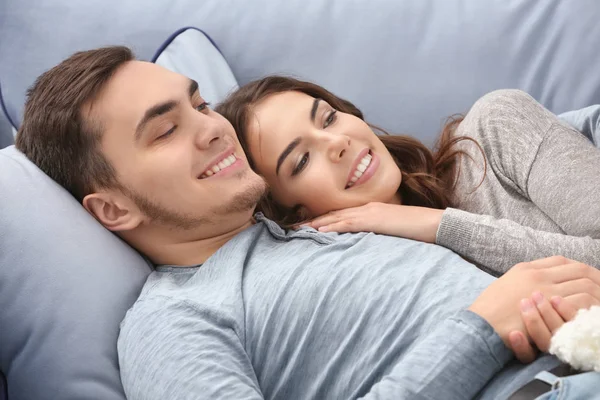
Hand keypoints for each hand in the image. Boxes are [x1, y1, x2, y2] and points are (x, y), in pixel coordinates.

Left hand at [304, 203, 443, 242]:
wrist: (435, 224)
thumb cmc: (417, 230)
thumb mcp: (393, 231)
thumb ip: (378, 235)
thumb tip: (365, 245)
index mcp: (370, 210)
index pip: (340, 215)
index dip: (321, 220)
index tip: (305, 226)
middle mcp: (367, 209)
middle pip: (333, 214)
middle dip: (312, 221)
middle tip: (292, 228)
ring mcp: (370, 213)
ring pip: (336, 218)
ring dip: (316, 224)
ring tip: (298, 230)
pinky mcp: (375, 221)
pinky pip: (349, 224)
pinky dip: (332, 227)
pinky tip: (319, 232)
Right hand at [468, 256, 599, 350]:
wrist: (481, 324)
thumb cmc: (488, 310)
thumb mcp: (504, 285)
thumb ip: (523, 281)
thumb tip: (540, 284)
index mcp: (527, 269)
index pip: (562, 261)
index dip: (580, 268)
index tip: (588, 277)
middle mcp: (539, 276)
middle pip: (579, 270)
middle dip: (596, 278)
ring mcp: (547, 291)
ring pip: (585, 284)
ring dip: (598, 293)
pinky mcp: (552, 308)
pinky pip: (581, 300)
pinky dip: (592, 305)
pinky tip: (593, 313)